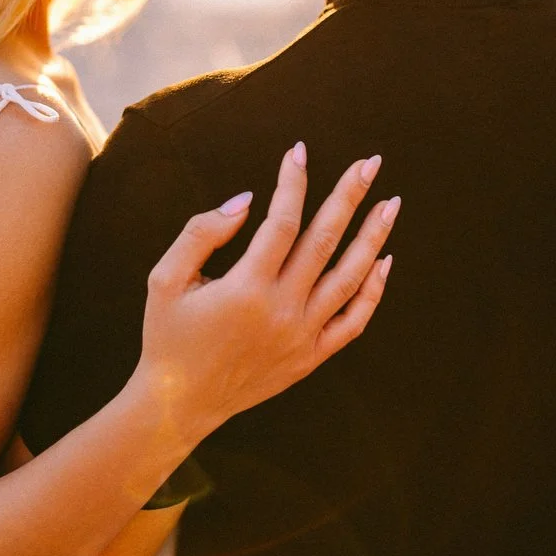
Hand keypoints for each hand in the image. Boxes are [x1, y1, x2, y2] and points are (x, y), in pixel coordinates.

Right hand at [135, 146, 397, 441]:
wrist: (179, 403)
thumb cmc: (167, 335)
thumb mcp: (165, 279)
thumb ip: (201, 233)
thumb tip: (246, 202)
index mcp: (245, 288)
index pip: (282, 221)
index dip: (293, 182)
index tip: (299, 152)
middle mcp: (281, 311)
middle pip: (325, 241)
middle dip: (350, 196)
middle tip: (371, 162)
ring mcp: (301, 337)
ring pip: (349, 279)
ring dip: (373, 237)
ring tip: (390, 203)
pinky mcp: (309, 358)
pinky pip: (353, 322)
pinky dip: (372, 291)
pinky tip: (384, 261)